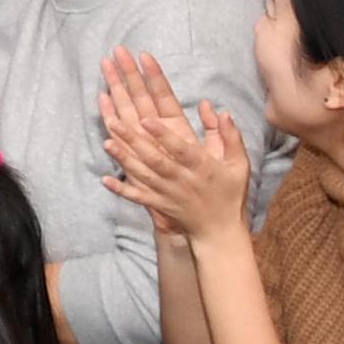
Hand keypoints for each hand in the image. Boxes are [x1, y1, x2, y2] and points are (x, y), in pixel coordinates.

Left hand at [99, 46, 253, 239]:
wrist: (220, 232)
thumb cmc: (230, 194)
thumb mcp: (238, 165)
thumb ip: (230, 137)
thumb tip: (223, 110)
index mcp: (202, 167)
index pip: (180, 149)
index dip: (163, 135)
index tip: (146, 119)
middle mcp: (182, 180)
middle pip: (155, 159)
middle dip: (134, 141)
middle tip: (115, 122)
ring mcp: (168, 194)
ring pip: (143, 175)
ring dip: (124, 159)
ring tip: (107, 143)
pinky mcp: (159, 205)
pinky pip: (138, 198)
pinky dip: (122, 190)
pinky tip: (105, 180)